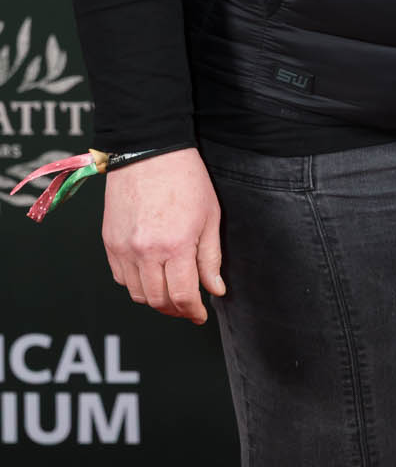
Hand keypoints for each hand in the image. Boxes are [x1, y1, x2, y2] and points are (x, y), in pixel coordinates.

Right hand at [102, 147, 225, 323]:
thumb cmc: (186, 179)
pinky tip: (150, 275)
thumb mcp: (210, 217)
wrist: (149, 151)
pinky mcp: (109, 242)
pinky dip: (135, 284)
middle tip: (188, 306)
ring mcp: (123, 248)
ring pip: (136, 294)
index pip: (183, 296)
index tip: (200, 315)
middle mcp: (145, 252)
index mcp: (175, 246)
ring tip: (170, 291)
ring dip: (155, 299)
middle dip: (175, 309)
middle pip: (157, 301)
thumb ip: (211, 258)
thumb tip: (216, 289)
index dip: (193, 312)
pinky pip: (120, 277)